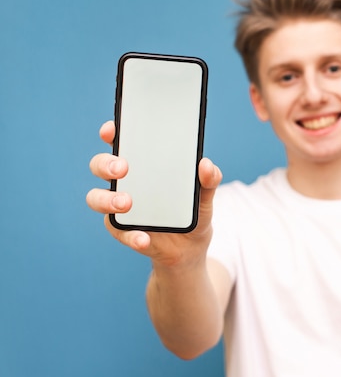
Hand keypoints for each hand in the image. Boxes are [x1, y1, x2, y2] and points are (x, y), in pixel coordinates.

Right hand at [86, 121, 222, 266]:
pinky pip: (119, 231)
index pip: (121, 141)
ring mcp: (119, 206)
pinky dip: (130, 235)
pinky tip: (143, 238)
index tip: (112, 129)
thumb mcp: (204, 196)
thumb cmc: (192, 210)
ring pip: (96, 198)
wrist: (190, 246)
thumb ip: (209, 180)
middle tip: (123, 168)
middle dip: (106, 164)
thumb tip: (207, 164)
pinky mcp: (123, 230)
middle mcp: (125, 182)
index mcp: (142, 164)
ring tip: (126, 203)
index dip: (112, 132)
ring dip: (107, 199)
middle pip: (100, 165)